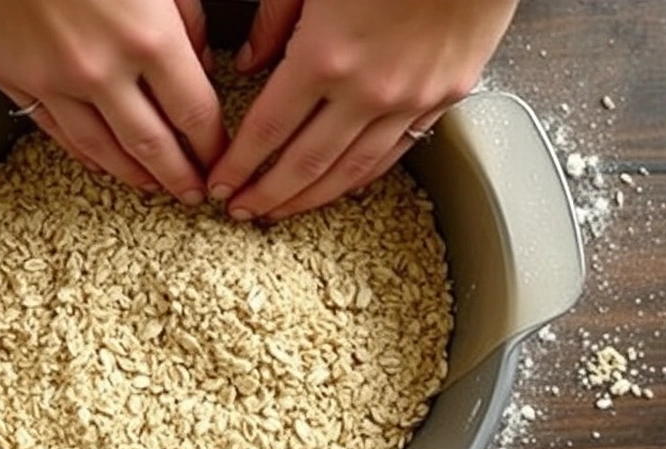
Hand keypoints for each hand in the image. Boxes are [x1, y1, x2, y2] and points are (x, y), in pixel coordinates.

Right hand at [0, 0, 226, 205]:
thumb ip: (184, 17)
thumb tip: (197, 62)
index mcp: (148, 37)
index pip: (194, 113)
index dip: (212, 146)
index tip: (219, 160)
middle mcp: (100, 69)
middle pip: (151, 146)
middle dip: (179, 178)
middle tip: (193, 195)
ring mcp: (49, 78)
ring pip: (100, 149)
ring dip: (131, 175)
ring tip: (151, 187)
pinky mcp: (6, 76)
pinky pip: (52, 129)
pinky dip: (81, 152)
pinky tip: (100, 162)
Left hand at [208, 0, 518, 219]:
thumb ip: (274, 20)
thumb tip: (249, 60)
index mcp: (325, 54)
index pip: (267, 130)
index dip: (239, 165)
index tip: (221, 184)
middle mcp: (367, 89)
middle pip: (304, 163)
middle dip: (266, 194)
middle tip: (242, 211)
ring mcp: (409, 98)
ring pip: (350, 170)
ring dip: (310, 197)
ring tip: (283, 210)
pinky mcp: (444, 97)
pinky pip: (395, 152)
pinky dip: (363, 175)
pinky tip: (342, 186)